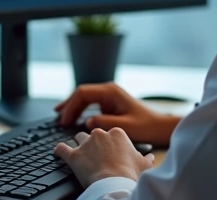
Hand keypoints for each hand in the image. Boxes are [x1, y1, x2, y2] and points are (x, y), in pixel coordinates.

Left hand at [54, 128, 155, 187]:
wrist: (115, 184)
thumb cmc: (131, 175)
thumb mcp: (144, 166)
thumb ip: (146, 159)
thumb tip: (151, 157)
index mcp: (117, 133)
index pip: (110, 134)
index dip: (110, 144)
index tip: (110, 152)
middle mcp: (100, 134)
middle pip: (93, 134)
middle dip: (94, 144)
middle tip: (97, 156)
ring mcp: (86, 143)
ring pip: (78, 138)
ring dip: (79, 146)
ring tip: (81, 155)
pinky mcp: (73, 155)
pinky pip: (61, 148)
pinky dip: (59, 151)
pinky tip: (58, 152)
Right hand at [55, 83, 180, 145]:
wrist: (160, 126)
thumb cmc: (146, 126)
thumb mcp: (125, 127)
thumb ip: (106, 123)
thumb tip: (88, 122)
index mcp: (111, 92)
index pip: (83, 93)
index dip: (71, 105)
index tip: (64, 119)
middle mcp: (108, 91)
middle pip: (81, 94)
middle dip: (68, 105)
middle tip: (57, 118)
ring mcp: (109, 97)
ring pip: (84, 98)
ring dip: (73, 108)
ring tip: (60, 118)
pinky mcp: (109, 104)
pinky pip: (90, 104)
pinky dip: (80, 111)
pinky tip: (73, 119)